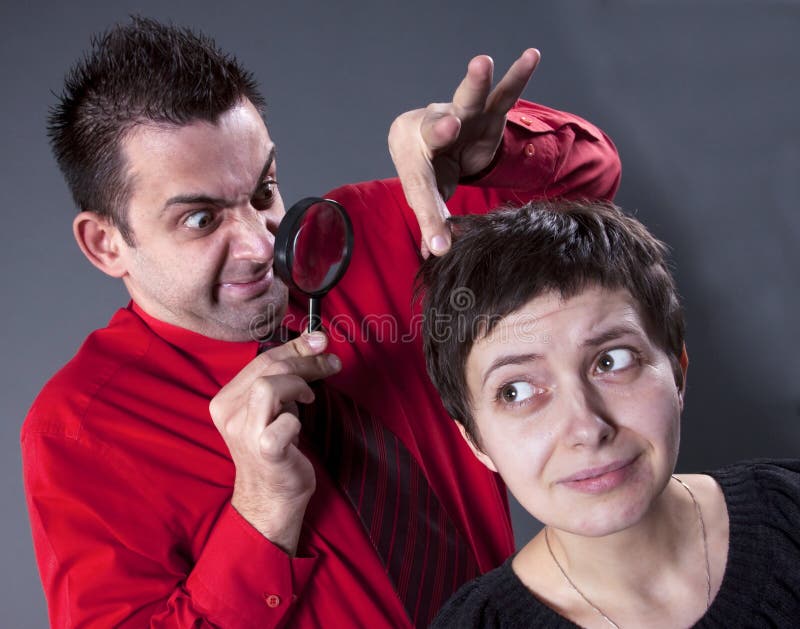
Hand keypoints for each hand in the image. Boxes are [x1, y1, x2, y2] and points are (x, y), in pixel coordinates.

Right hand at [209, 331, 340, 554]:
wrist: (271, 497)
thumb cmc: (278, 449)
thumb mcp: (278, 406)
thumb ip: (286, 377)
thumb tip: (314, 342)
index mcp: (226, 400)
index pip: (260, 360)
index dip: (294, 347)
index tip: (320, 340)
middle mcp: (228, 413)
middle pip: (267, 369)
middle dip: (305, 361)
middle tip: (330, 363)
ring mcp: (243, 432)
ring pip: (268, 386)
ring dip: (297, 386)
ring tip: (308, 399)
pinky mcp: (263, 450)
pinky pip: (283, 423)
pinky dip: (296, 421)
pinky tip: (297, 429)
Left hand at [388, 48, 539, 256]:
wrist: (437, 138)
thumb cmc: (430, 168)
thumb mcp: (428, 196)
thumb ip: (431, 222)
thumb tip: (437, 254)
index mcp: (411, 156)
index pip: (421, 188)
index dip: (430, 216)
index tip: (440, 244)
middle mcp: (431, 128)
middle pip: (435, 128)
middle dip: (442, 129)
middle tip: (449, 128)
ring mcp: (461, 115)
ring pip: (467, 99)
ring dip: (475, 83)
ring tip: (482, 63)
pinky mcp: (488, 113)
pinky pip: (505, 93)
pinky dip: (518, 76)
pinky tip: (532, 56)